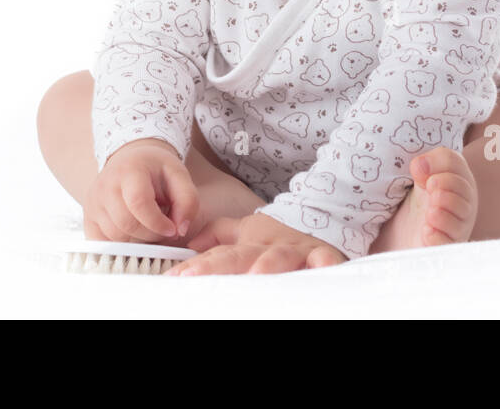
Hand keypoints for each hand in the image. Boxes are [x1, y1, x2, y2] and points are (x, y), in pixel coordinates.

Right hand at [83, 138, 199, 243]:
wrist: (131, 160)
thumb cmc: (157, 170)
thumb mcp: (179, 176)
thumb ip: (188, 201)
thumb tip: (181, 230)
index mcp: (129, 170)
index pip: (138, 203)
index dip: (158, 223)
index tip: (173, 229)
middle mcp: (105, 185)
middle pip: (125, 224)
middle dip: (150, 235)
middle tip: (163, 231)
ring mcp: (93, 202)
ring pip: (115, 236)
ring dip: (137, 241)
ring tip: (149, 228)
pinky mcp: (88, 217)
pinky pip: (102, 243)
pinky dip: (121, 245)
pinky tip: (134, 235)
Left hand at [166, 212, 346, 275]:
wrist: (320, 223)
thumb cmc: (280, 237)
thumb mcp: (248, 232)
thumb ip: (219, 235)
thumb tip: (191, 243)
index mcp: (249, 245)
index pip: (218, 255)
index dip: (197, 265)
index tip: (175, 276)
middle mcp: (268, 248)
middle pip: (241, 256)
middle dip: (218, 265)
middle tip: (196, 276)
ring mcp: (295, 251)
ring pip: (280, 256)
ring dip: (268, 264)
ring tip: (255, 273)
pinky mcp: (322, 255)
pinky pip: (324, 258)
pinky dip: (324, 262)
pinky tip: (322, 266)